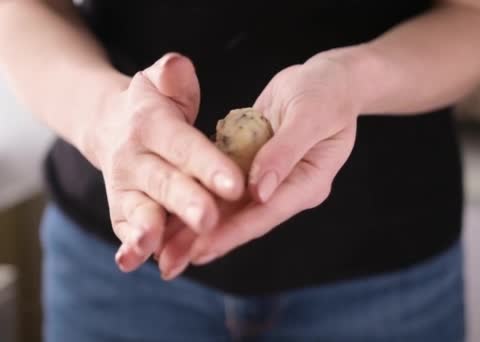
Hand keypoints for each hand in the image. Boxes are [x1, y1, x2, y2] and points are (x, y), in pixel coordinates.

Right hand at [84, 53, 244, 273]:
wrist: (111, 126)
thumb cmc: (154, 106)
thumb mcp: (163, 82)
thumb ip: (173, 77)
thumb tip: (178, 66)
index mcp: (152, 125)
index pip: (183, 145)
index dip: (207, 163)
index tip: (234, 182)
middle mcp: (135, 157)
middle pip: (164, 182)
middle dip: (187, 202)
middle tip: (209, 219)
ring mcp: (125, 186)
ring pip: (140, 209)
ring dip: (149, 229)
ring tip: (158, 247)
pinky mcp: (121, 208)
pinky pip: (124, 228)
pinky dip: (129, 246)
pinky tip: (134, 261)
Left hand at [155, 53, 359, 275]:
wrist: (327, 81)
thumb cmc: (326, 93)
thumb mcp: (310, 116)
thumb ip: (285, 152)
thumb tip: (259, 191)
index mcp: (309, 182)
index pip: (267, 213)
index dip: (232, 232)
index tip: (199, 248)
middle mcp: (286, 188)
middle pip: (244, 220)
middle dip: (206, 241)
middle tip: (169, 263)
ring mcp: (269, 179)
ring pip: (229, 208)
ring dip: (196, 227)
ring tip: (164, 248)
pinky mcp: (252, 165)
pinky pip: (223, 188)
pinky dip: (199, 198)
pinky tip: (173, 211)